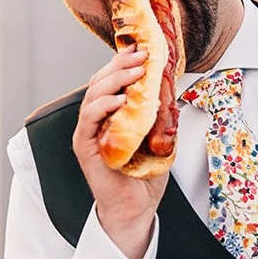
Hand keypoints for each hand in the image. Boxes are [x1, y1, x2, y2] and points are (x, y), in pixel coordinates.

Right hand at [73, 48, 167, 258]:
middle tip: (141, 54)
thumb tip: (172, 87)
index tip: (142, 49)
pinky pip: (88, 120)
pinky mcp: (86, 148)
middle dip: (120, 65)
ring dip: (114, 80)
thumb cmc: (144, 176)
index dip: (123, 63)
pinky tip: (117, 99)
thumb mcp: (160, 137)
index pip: (112, 81)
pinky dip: (101, 106)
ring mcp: (89, 133)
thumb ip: (160, 114)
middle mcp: (97, 120)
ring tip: (135, 72)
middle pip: (101, 82)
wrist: (136, 209)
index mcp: (111, 115)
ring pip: (94, 96)